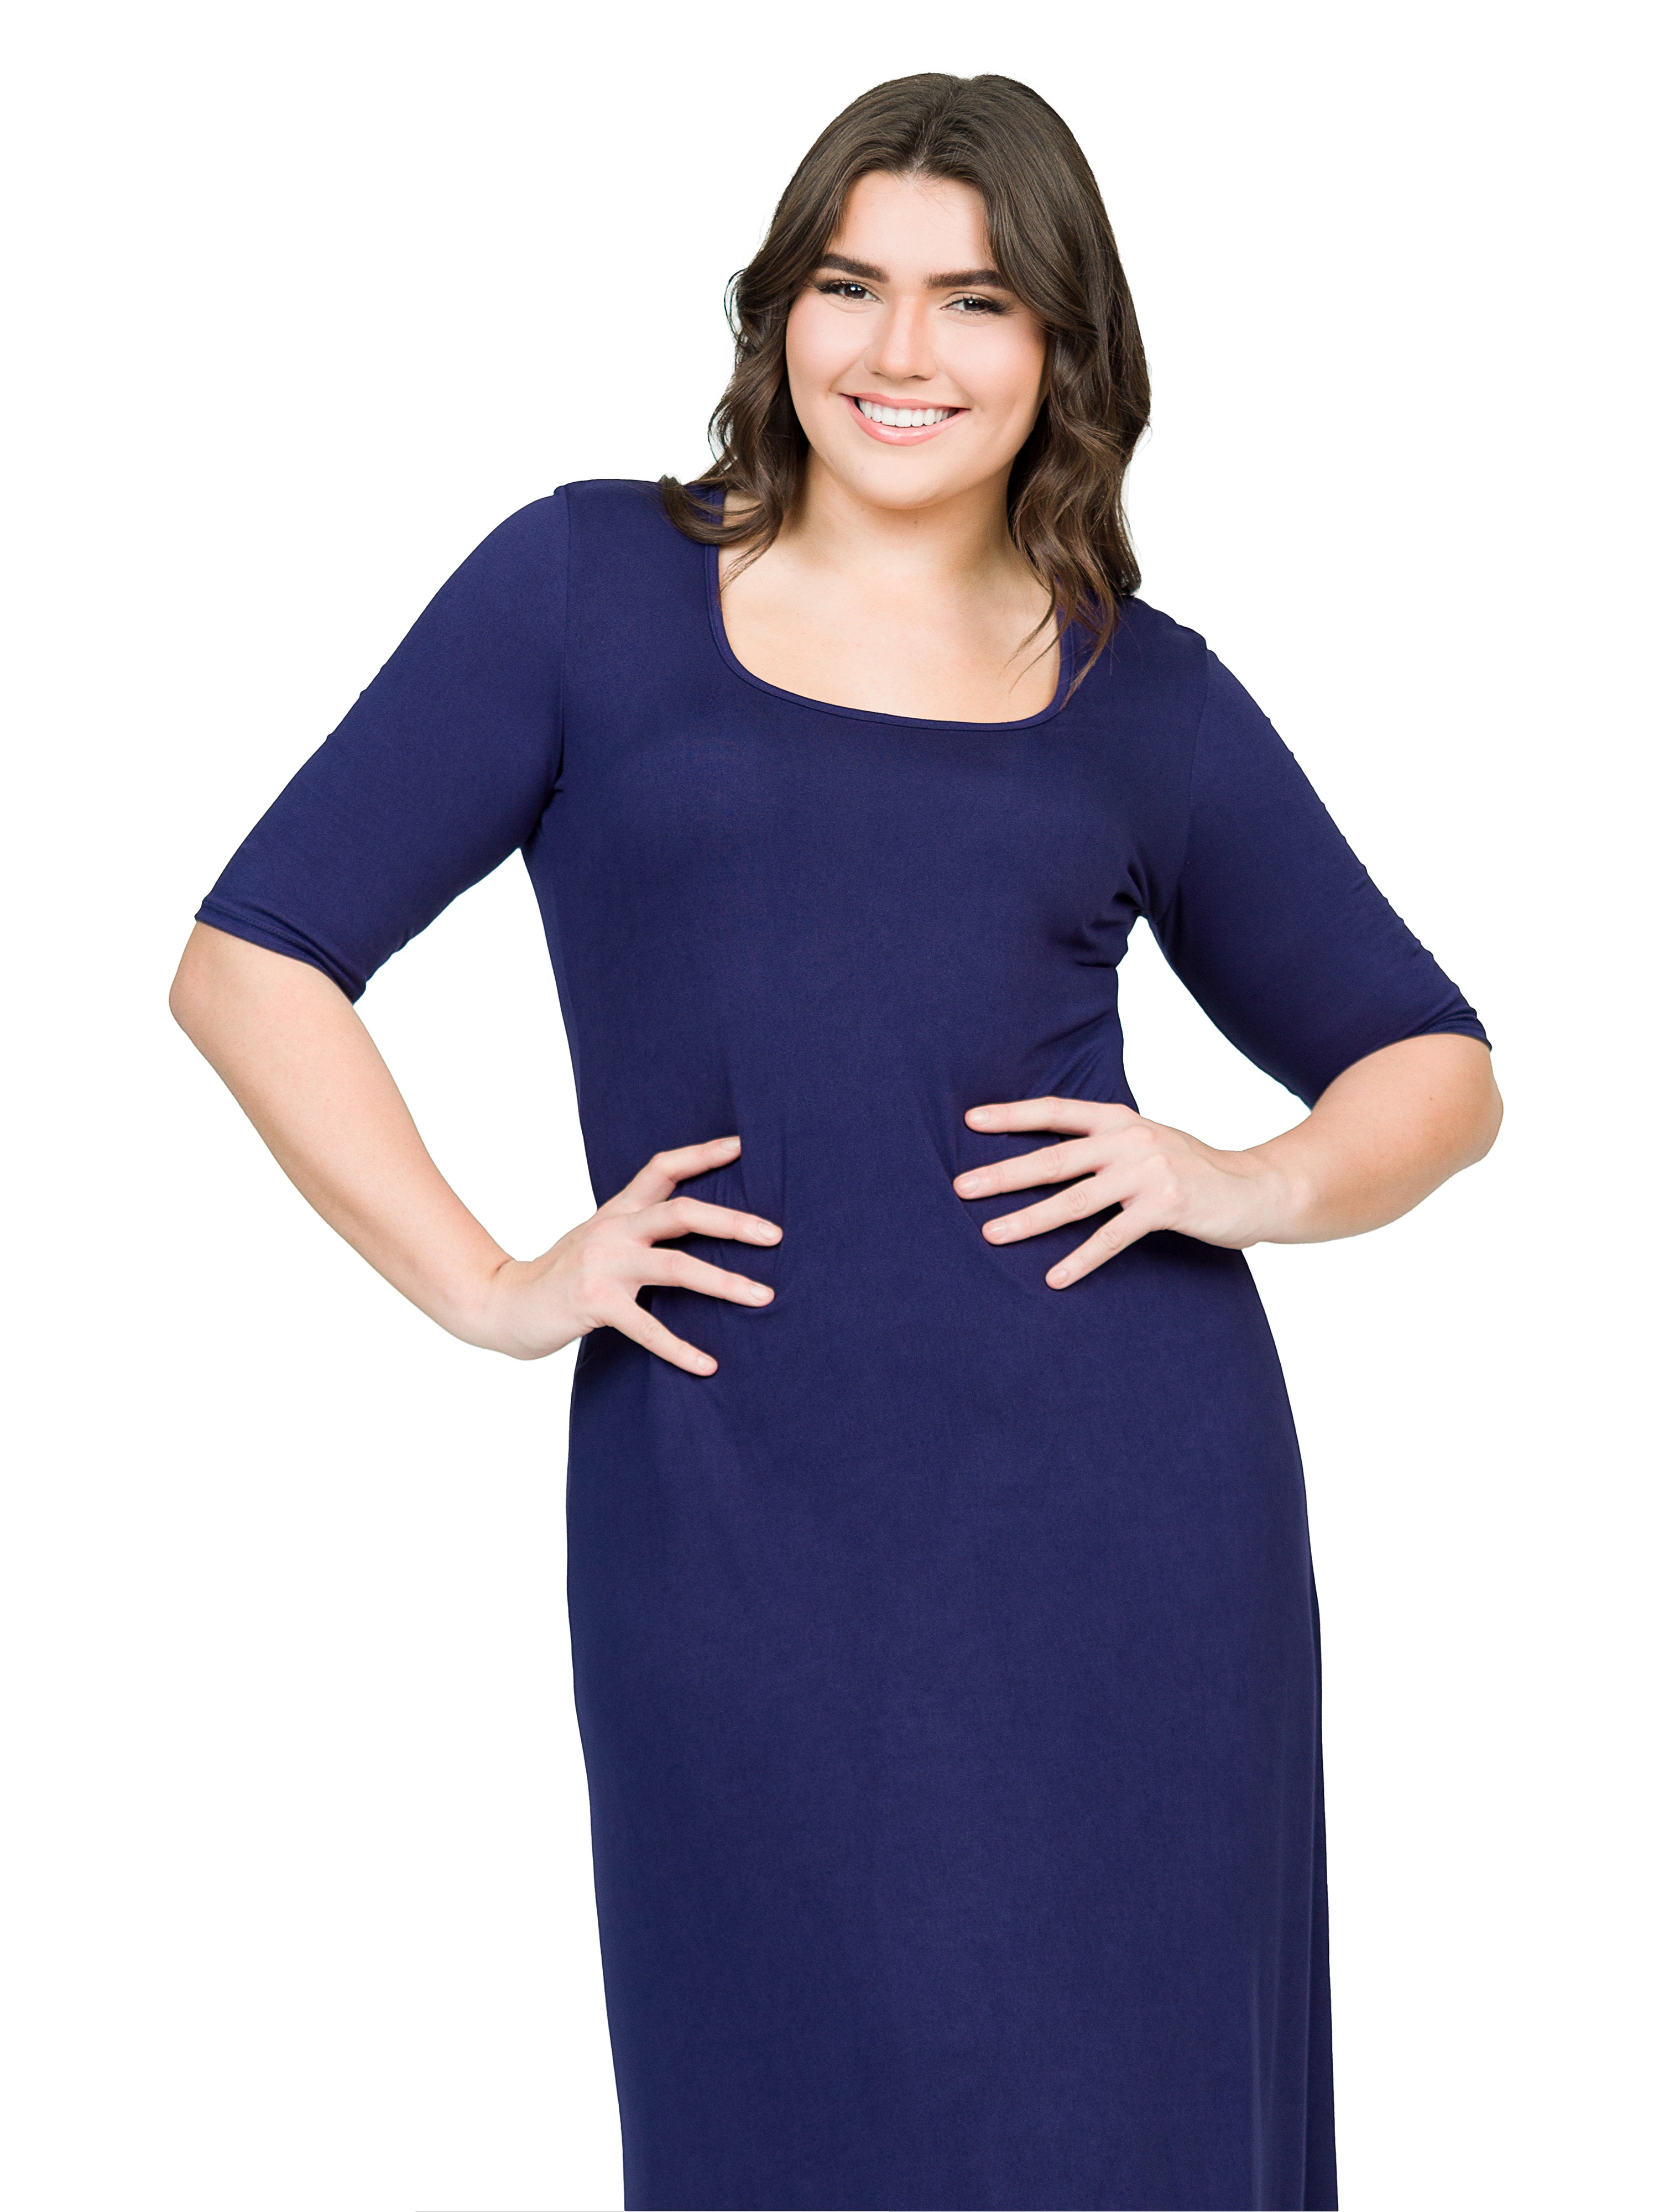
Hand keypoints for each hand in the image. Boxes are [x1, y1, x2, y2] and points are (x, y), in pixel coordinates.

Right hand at [482, 1134, 780, 1371]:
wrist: (503, 1302)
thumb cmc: (562, 1273)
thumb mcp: (599, 1237)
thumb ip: (639, 1225)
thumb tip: (697, 1223)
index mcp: (618, 1210)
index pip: (662, 1168)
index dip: (702, 1154)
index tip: (743, 1146)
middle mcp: (613, 1229)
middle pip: (681, 1212)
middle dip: (732, 1222)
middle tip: (775, 1235)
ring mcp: (602, 1265)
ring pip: (676, 1266)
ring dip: (724, 1282)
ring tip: (764, 1297)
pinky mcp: (593, 1303)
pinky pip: (647, 1328)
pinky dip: (679, 1348)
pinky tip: (707, 1365)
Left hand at [952, 1097, 1289, 1287]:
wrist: (1258, 1187)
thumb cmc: (1192, 1168)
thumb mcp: (1147, 1141)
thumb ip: (1104, 1143)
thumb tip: (1049, 1155)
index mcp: (1119, 1119)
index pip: (1056, 1111)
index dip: (1012, 1116)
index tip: (970, 1121)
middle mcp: (1129, 1139)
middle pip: (1054, 1158)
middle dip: (1003, 1174)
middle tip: (961, 1188)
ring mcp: (1148, 1172)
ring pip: (1075, 1199)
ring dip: (1029, 1219)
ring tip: (991, 1234)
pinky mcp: (1166, 1206)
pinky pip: (1112, 1237)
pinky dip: (1081, 1259)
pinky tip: (1055, 1278)